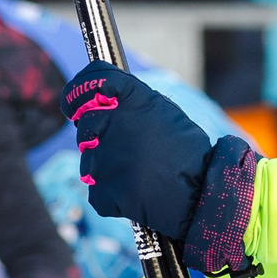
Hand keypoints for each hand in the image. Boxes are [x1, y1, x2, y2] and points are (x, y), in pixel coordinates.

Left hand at [63, 63, 260, 277]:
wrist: (202, 195)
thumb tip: (102, 98)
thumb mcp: (165, 112)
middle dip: (99, 136)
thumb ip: (131, 102)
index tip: (73, 105)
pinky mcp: (104, 191)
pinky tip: (136, 191)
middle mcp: (113, 122)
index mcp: (131, 98)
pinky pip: (97, 190)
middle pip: (85, 125)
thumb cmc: (187, 153)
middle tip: (127, 150)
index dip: (76, 94)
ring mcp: (105, 158)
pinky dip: (112, 194)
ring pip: (89, 159)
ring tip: (138, 173)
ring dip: (106, 166)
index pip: (88, 82)